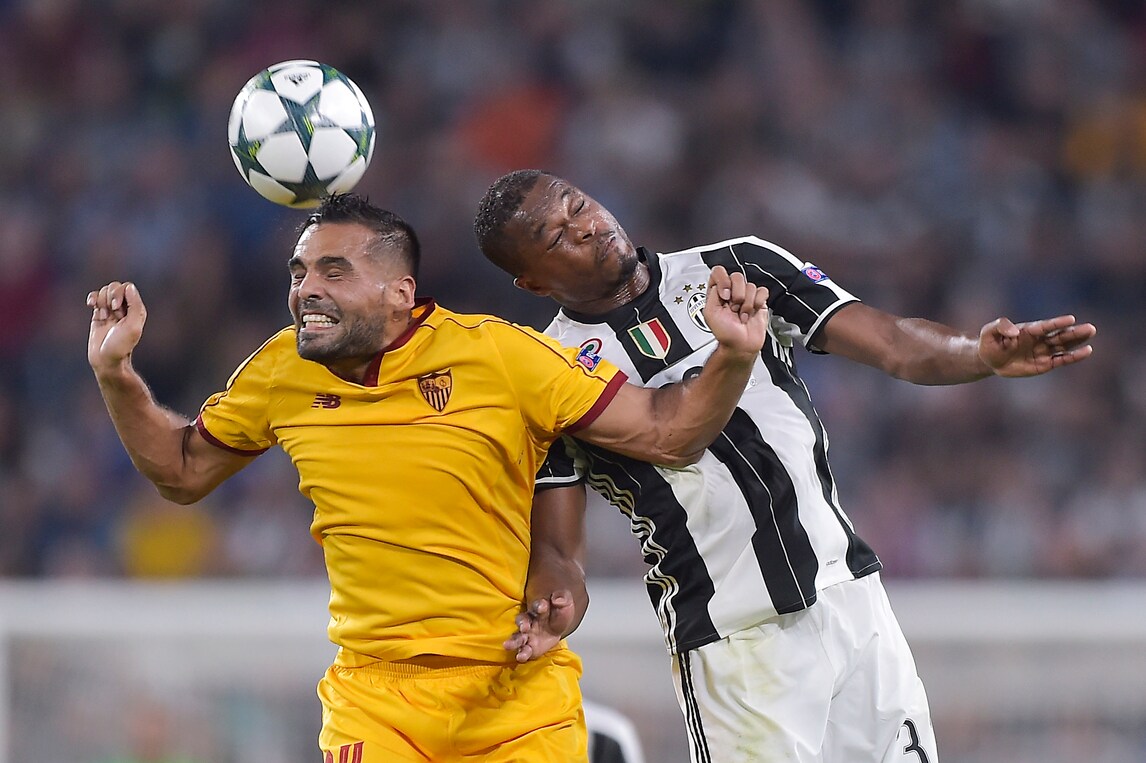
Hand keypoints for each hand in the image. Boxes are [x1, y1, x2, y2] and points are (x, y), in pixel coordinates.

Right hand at [87, 281, 146, 373]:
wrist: (106, 361)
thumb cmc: (121, 346)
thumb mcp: (133, 327)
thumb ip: (135, 306)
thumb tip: (129, 287)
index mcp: (136, 309)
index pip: (127, 288)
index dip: (119, 294)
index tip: (117, 309)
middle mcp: (125, 308)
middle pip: (115, 287)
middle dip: (109, 297)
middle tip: (111, 314)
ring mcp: (111, 311)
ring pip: (104, 291)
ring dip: (101, 302)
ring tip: (103, 317)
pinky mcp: (98, 314)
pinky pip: (95, 297)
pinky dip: (92, 298)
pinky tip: (91, 305)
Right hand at [503, 590, 576, 662]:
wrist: (559, 628)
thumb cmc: (559, 614)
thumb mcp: (565, 604)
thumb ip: (562, 599)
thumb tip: (557, 599)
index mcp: (539, 609)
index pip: (537, 605)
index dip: (539, 606)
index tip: (542, 608)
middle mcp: (530, 621)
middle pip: (522, 620)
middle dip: (522, 623)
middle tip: (524, 627)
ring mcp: (528, 635)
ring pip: (518, 637)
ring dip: (513, 641)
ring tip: (508, 645)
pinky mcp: (529, 648)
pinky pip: (524, 651)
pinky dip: (522, 654)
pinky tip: (520, 657)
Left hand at [702, 265, 768, 355]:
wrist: (741, 345)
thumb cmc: (725, 334)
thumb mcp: (710, 313)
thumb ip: (713, 294)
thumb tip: (721, 285)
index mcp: (717, 292)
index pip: (719, 272)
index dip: (723, 280)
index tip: (724, 295)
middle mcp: (732, 292)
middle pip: (737, 276)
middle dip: (736, 295)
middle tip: (734, 308)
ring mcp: (746, 296)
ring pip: (750, 285)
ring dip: (746, 303)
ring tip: (741, 314)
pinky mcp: (758, 301)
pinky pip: (762, 291)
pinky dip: (757, 302)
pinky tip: (751, 312)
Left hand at [979, 314, 1095, 376]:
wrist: (989, 360)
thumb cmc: (989, 343)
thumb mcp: (989, 332)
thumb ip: (1000, 326)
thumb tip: (1015, 332)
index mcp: (1029, 330)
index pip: (1046, 326)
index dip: (1057, 323)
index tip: (1071, 319)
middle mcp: (1039, 339)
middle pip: (1060, 335)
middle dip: (1074, 332)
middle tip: (1091, 328)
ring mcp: (1043, 352)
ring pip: (1064, 346)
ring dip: (1078, 341)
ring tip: (1091, 335)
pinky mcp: (1044, 364)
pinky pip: (1061, 360)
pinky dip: (1073, 357)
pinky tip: (1086, 351)